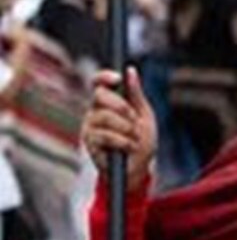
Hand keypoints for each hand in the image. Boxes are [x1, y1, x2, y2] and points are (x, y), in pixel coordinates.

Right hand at [82, 67, 156, 189]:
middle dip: (122, 107)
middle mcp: (95, 112)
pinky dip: (124, 141)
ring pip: (105, 117)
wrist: (139, 169)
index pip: (98, 83)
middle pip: (99, 96)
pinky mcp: (90, 143)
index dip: (104, 77)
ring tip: (134, 138)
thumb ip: (136, 94)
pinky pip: (106, 136)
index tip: (117, 78)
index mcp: (108, 102)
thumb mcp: (144, 115)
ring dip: (127, 128)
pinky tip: (129, 147)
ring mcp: (90, 127)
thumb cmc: (141, 140)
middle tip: (134, 120)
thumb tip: (130, 70)